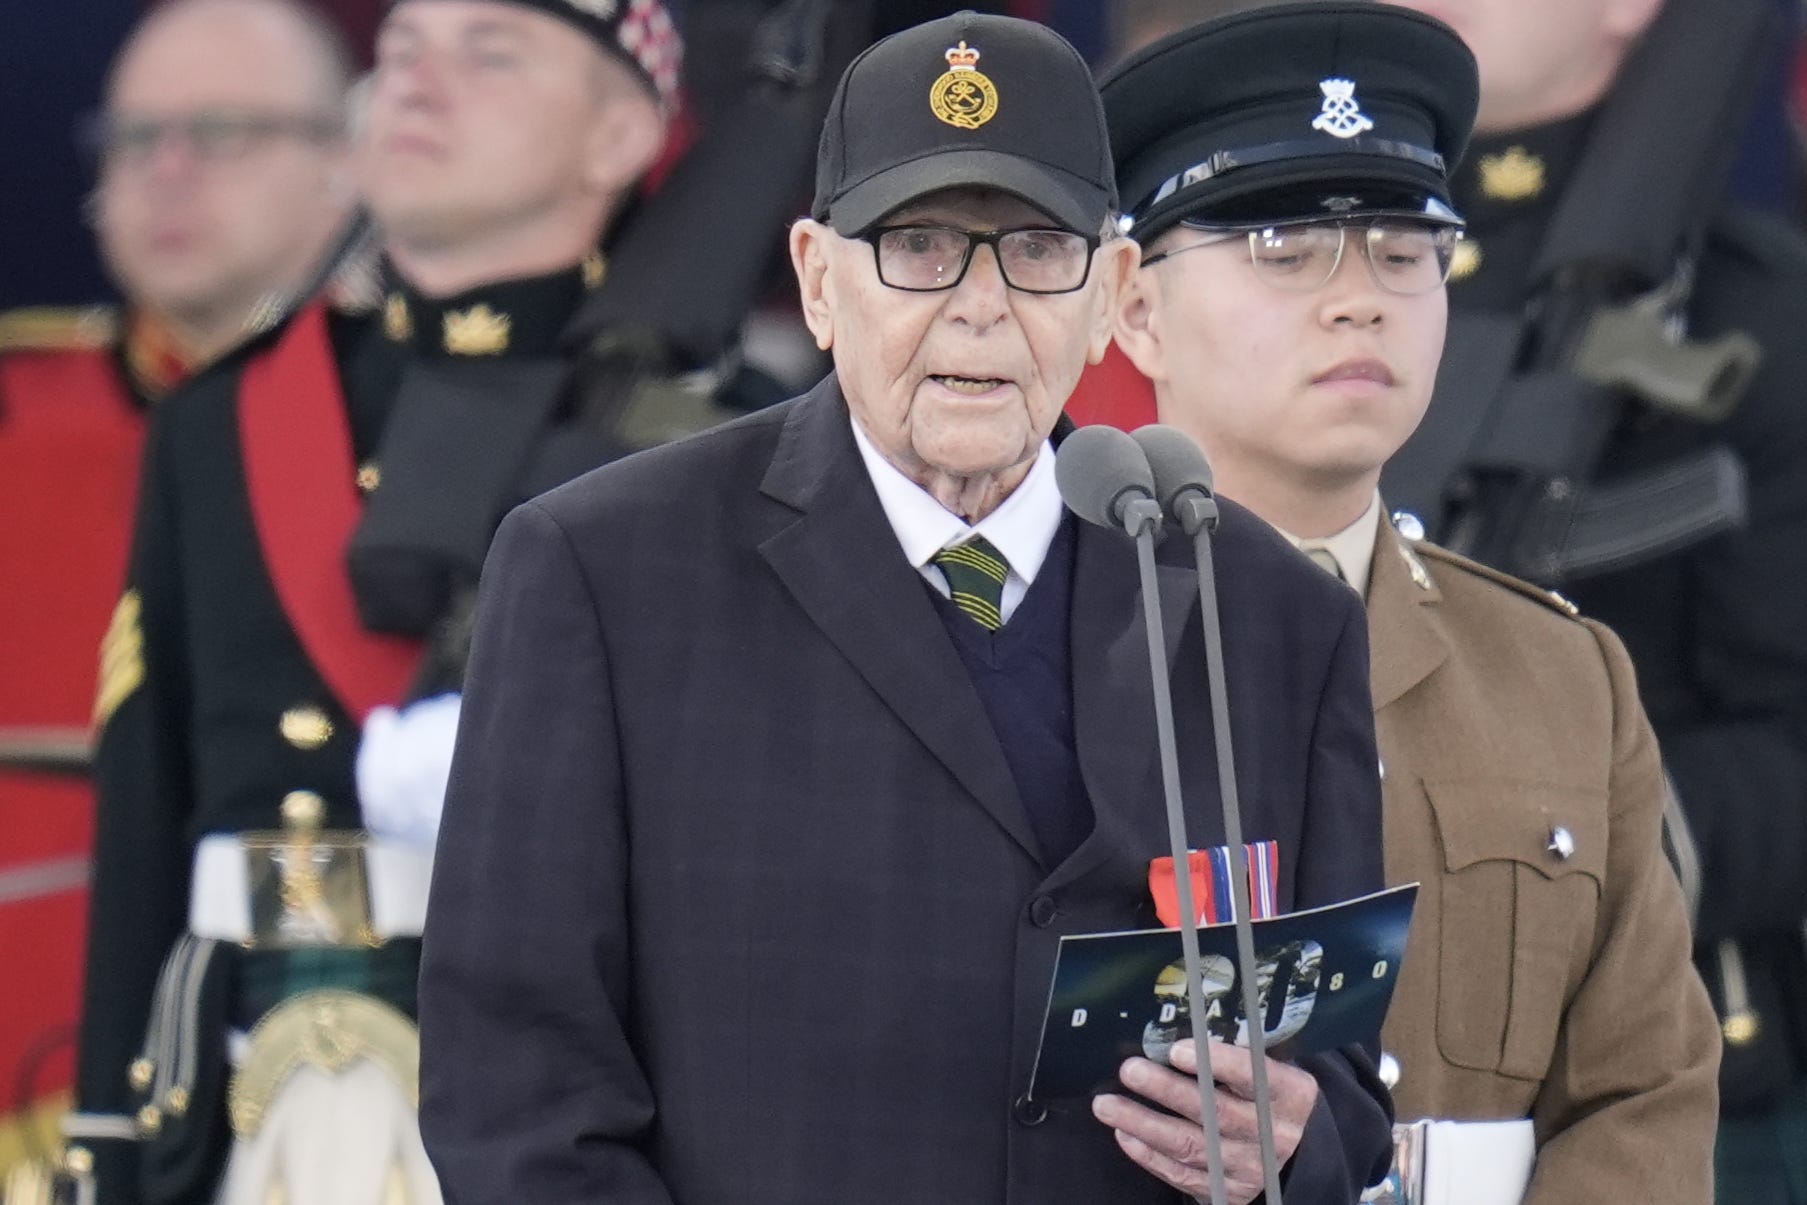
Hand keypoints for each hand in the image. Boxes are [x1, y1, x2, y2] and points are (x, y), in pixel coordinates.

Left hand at [1091, 1038, 1319, 1203]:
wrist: (1301, 1152)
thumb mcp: (1271, 1070)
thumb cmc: (1272, 1097)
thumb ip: (1237, 1054)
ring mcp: (1248, 1166)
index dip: (1215, 1063)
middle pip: (1213, 1113)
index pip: (1251, 1076)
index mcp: (1288, 1095)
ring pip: (1189, 1146)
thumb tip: (1181, 1030)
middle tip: (1130, 1071)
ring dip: (1142, 1123)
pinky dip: (1149, 1155)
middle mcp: (1269, 1134)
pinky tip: (1125, 1134)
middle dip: (1165, 1091)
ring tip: (1108, 1105)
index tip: (1177, 1050)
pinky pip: (1182, 1174)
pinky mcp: (1227, 1190)